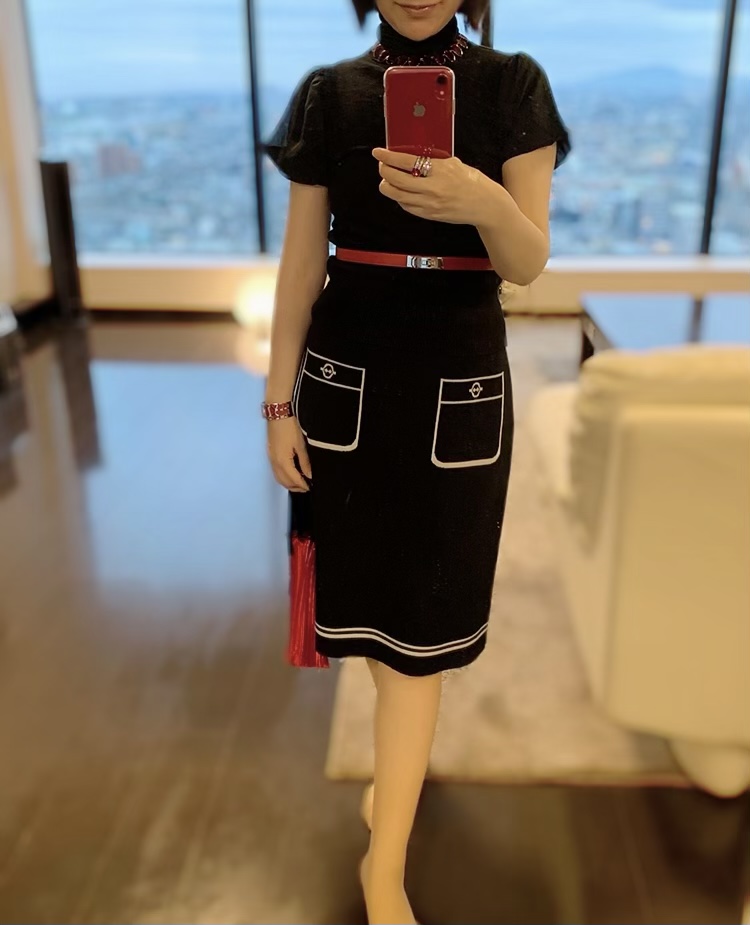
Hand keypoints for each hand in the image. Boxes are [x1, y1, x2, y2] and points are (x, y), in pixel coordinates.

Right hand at [266, 416, 311, 491]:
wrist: (278, 412)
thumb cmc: (290, 426)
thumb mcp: (301, 445)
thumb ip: (305, 462)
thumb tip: (309, 475)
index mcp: (283, 461)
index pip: (293, 480)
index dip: (303, 485)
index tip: (311, 487)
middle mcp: (274, 462)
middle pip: (284, 482)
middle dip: (295, 487)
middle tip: (307, 487)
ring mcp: (271, 458)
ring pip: (278, 477)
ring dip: (288, 482)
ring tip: (300, 482)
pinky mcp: (270, 453)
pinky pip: (276, 470)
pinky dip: (283, 476)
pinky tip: (292, 472)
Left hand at [372, 147, 487, 224]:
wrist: (484, 205)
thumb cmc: (473, 183)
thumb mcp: (455, 164)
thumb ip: (435, 161)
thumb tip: (416, 157)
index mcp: (440, 170)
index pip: (406, 161)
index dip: (389, 157)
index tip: (379, 153)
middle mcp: (433, 188)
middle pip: (396, 180)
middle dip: (384, 172)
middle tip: (382, 166)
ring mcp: (430, 204)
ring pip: (398, 196)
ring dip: (388, 187)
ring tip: (387, 180)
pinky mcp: (430, 215)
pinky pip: (407, 207)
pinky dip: (399, 199)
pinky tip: (400, 193)